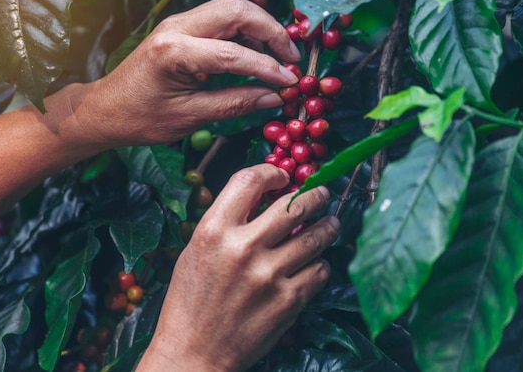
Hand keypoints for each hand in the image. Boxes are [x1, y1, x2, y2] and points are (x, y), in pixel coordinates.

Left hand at [72, 0, 300, 146]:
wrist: (106, 109)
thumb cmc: (141, 118)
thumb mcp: (189, 117)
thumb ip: (234, 104)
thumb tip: (273, 97)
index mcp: (174, 52)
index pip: (233, 53)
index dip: (268, 67)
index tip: (290, 81)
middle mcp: (176, 27)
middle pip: (237, 10)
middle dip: (271, 31)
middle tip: (290, 59)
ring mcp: (178, 23)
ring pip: (231, 9)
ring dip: (260, 28)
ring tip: (279, 57)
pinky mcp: (181, 27)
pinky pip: (221, 20)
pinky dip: (245, 33)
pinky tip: (257, 54)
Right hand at [137, 164, 339, 371]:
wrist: (193, 352)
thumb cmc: (191, 300)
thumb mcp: (197, 250)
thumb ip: (227, 221)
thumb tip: (264, 195)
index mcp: (213, 231)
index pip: (249, 180)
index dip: (271, 171)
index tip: (282, 176)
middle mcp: (242, 249)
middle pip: (294, 204)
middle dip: (314, 194)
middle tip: (320, 193)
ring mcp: (268, 275)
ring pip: (316, 235)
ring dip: (328, 225)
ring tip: (330, 223)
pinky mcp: (288, 301)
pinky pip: (320, 270)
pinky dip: (321, 263)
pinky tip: (316, 262)